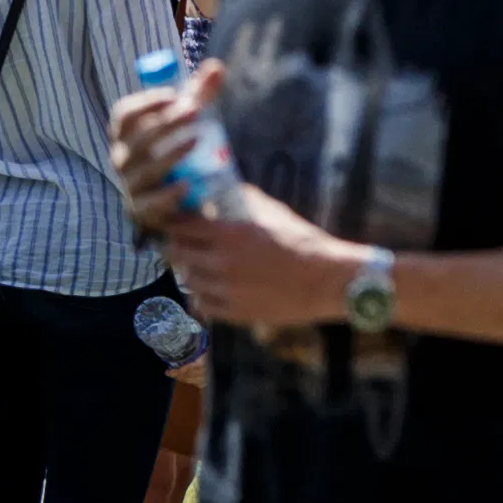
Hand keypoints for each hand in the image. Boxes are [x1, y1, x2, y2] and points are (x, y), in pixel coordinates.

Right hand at [108, 62, 219, 227]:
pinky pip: (151, 203)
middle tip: (194, 110)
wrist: (191, 196)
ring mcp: (132, 186)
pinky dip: (167, 194)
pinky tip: (186, 185)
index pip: (123, 115)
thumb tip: (216, 67)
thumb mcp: (193, 121)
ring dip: (169, 154)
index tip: (173, 95)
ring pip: (144, 169)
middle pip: (136, 139)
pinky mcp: (144, 210)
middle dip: (164, 123)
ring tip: (196, 140)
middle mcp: (122, 159)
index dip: (144, 103)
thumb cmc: (183, 149)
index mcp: (127, 135)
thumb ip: (202, 94)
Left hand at [164, 192, 365, 330]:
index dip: (174, 221)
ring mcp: (227, 290)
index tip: (174, 221)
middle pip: (176, 253)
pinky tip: (214, 288)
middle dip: (177, 245)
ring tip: (202, 266)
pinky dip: (203, 295)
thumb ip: (246, 201)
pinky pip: (202, 304)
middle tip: (184, 243)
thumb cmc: (306, 242)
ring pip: (188, 279)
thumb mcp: (276, 213)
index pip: (182, 225)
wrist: (328, 281)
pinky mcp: (234, 312)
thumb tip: (227, 189)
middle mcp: (223, 262)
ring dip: (191, 270)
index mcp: (231, 234)